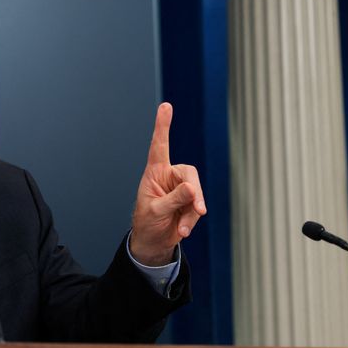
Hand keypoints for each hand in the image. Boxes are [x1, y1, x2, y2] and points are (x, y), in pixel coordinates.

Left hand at [130, 103, 205, 265]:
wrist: (153, 241)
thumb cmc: (147, 223)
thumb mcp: (156, 211)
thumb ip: (174, 200)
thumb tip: (192, 188)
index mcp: (155, 173)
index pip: (159, 145)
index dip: (163, 126)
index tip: (165, 106)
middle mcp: (169, 176)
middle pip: (190, 174)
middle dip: (195, 193)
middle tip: (200, 209)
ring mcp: (181, 189)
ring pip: (197, 193)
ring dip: (193, 212)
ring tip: (182, 228)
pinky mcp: (191, 202)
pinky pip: (198, 207)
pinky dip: (192, 220)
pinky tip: (183, 231)